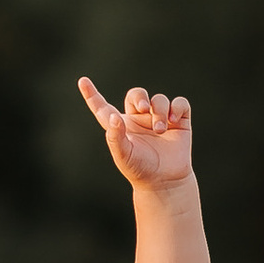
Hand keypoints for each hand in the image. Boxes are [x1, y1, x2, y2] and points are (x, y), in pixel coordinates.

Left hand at [79, 75, 194, 190]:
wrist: (165, 181)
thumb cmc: (140, 169)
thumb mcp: (123, 155)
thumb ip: (115, 137)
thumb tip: (113, 117)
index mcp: (120, 126)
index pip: (103, 107)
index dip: (92, 94)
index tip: (83, 81)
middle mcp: (139, 119)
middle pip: (136, 95)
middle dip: (140, 97)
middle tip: (143, 108)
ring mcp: (159, 119)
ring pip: (159, 100)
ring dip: (159, 111)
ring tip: (160, 130)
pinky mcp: (179, 122)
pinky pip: (180, 103)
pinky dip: (177, 107)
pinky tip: (173, 120)